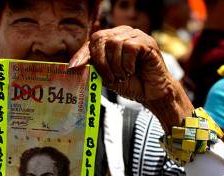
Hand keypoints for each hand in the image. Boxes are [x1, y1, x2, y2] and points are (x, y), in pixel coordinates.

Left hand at [69, 26, 193, 132]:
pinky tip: (132, 71)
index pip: (93, 40)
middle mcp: (124, 33)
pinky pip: (129, 47)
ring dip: (116, 66)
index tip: (73, 67)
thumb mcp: (107, 76)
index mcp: (113, 39)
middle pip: (101, 39)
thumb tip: (75, 64)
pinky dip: (127, 64)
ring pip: (114, 43)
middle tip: (110, 78)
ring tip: (123, 76)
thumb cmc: (131, 84)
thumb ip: (95, 67)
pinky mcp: (147, 42)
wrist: (151, 94)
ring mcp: (136, 36)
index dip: (82, 53)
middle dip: (101, 62)